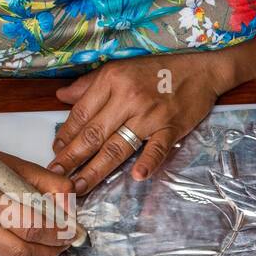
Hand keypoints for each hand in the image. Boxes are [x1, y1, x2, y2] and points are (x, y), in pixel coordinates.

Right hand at [0, 144, 74, 255]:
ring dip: (40, 255)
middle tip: (65, 240)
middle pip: (22, 251)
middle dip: (51, 249)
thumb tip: (71, 215)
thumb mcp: (27, 170)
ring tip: (52, 242)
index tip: (72, 231)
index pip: (30, 226)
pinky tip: (29, 241)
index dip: (56, 233)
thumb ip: (55, 188)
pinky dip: (24, 254)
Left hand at [49, 51, 235, 193]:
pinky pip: (157, 148)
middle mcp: (127, 98)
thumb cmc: (158, 70)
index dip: (65, 135)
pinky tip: (137, 176)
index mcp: (111, 81)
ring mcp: (150, 115)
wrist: (200, 70)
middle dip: (72, 158)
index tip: (55, 153)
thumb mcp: (120, 68)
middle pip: (94, 134)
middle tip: (57, 177)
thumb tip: (61, 96)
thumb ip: (89, 85)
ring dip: (96, 170)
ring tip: (81, 186)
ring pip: (117, 146)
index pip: (81, 114)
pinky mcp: (171, 128)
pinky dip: (148, 162)